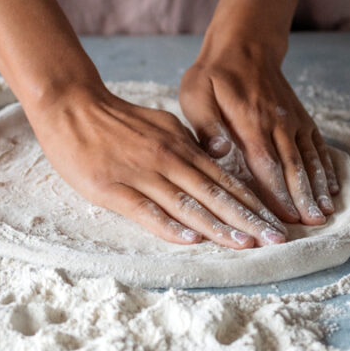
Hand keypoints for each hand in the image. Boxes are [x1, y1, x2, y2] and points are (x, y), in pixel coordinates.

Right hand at [24, 83, 289, 248]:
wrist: (71, 106)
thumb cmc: (116, 120)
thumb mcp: (161, 125)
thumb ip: (186, 147)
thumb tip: (212, 166)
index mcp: (180, 147)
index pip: (225, 180)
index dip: (254, 203)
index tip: (277, 223)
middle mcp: (167, 160)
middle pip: (215, 195)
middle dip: (249, 219)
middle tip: (277, 240)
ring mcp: (140, 175)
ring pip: (187, 205)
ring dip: (218, 227)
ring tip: (245, 244)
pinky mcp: (112, 188)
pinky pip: (146, 211)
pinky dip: (169, 226)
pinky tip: (191, 240)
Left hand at [179, 39, 337, 226]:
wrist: (244, 46)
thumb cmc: (213, 76)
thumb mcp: (197, 94)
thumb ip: (206, 125)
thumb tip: (218, 151)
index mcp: (249, 122)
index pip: (266, 164)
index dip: (277, 193)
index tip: (285, 217)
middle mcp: (277, 123)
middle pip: (293, 166)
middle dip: (303, 198)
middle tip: (312, 225)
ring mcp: (292, 120)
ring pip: (309, 158)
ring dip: (319, 186)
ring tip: (326, 213)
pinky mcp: (301, 118)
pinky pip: (318, 145)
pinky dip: (327, 167)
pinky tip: (333, 188)